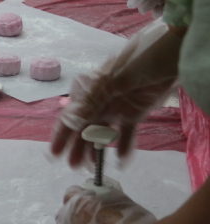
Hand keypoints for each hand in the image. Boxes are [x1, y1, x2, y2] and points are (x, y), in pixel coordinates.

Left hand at [48, 185, 155, 223]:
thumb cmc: (131, 221)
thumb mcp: (118, 198)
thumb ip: (102, 196)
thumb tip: (96, 196)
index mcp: (77, 202)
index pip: (70, 193)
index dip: (79, 195)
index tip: (87, 198)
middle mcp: (67, 220)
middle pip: (62, 214)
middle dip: (72, 214)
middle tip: (86, 219)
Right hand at [51, 21, 180, 166]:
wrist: (168, 55)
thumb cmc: (133, 62)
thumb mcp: (108, 82)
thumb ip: (89, 104)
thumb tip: (70, 124)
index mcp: (87, 91)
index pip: (69, 117)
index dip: (61, 136)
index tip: (54, 155)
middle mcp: (98, 102)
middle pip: (85, 129)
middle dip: (78, 148)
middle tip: (75, 167)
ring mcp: (116, 108)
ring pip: (102, 133)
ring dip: (97, 150)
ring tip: (94, 168)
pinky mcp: (135, 113)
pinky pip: (127, 133)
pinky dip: (124, 147)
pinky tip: (122, 161)